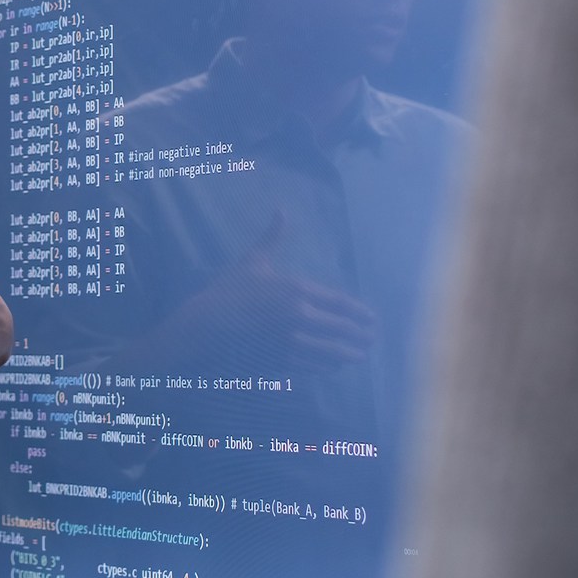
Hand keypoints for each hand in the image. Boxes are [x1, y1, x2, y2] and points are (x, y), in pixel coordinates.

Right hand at [176, 211, 375, 371]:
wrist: (206, 323)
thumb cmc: (230, 290)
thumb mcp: (253, 261)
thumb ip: (272, 237)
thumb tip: (280, 210)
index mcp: (296, 289)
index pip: (341, 303)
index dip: (361, 313)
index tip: (372, 319)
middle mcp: (299, 316)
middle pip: (343, 328)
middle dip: (362, 335)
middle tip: (372, 338)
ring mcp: (291, 340)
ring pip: (333, 352)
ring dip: (351, 355)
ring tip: (360, 355)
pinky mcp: (282, 361)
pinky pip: (315, 367)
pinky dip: (329, 367)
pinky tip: (335, 366)